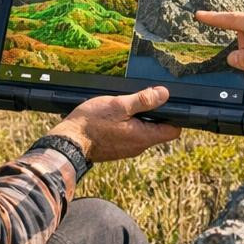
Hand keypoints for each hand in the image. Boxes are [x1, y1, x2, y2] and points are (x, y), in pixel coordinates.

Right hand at [50, 86, 181, 162]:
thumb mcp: (119, 105)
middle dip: (155, 114)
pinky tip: (115, 116)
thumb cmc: (92, 123)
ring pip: (143, 132)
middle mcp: (138, 146)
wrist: (68, 142)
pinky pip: (130, 135)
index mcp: (143, 137)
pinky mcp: (117, 148)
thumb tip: (164, 94)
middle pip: (158, 130)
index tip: (168, 103)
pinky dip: (128, 125)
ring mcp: (127, 149)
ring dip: (139, 119)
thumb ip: (143, 100)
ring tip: (126, 105)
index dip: (175, 116)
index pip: (173, 131)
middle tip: (142, 99)